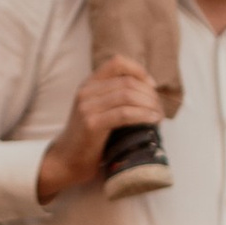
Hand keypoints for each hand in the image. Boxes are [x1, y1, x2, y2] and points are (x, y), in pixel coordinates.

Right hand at [37, 54, 164, 201]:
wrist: (65, 161)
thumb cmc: (88, 140)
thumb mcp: (98, 111)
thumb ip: (114, 98)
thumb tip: (149, 93)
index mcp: (89, 85)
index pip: (117, 62)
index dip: (139, 70)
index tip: (151, 86)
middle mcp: (86, 92)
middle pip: (127, 81)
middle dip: (149, 94)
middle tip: (160, 107)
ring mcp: (87, 107)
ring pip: (127, 95)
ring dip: (149, 105)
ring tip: (158, 116)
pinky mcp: (91, 124)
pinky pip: (124, 114)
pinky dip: (143, 115)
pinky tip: (153, 121)